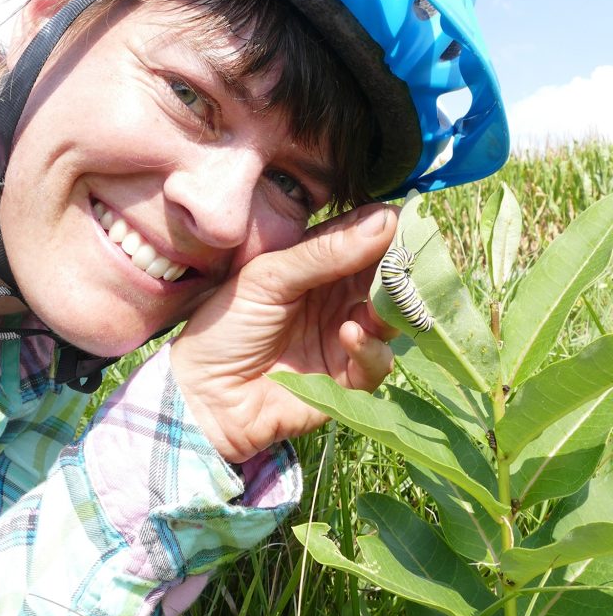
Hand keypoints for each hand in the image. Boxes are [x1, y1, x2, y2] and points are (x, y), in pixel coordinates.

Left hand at [170, 203, 398, 462]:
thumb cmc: (226, 327)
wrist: (204, 396)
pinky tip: (349, 334)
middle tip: (407, 262)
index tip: (412, 220)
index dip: (388, 229)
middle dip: (400, 269)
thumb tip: (384, 220)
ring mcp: (346, 337)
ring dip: (390, 307)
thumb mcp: (269, 277)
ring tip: (375, 302)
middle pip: (386, 276)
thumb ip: (324, 252)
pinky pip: (378, 360)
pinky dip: (370, 347)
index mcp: (318, 264)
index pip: (364, 238)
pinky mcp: (349, 379)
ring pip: (391, 317)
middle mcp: (338, 297)